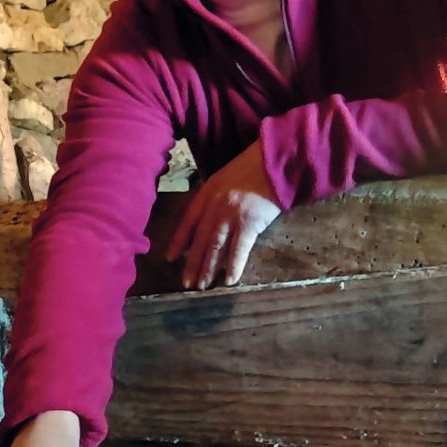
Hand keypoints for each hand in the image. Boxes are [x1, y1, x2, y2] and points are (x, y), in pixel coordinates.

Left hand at [167, 141, 281, 288]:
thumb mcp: (225, 177)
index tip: (170, 259)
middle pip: (199, 239)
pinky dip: (233, 266)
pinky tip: (228, 280)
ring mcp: (231, 216)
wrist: (276, 160)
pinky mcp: (250, 223)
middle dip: (192, 263)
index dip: (178, 241)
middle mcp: (214, 206)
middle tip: (186, 283)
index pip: (187, 222)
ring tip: (201, 286)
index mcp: (206, 193)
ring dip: (207, 268)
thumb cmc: (254, 166)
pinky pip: (238, 249)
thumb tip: (208, 218)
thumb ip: (214, 196)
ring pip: (215, 247)